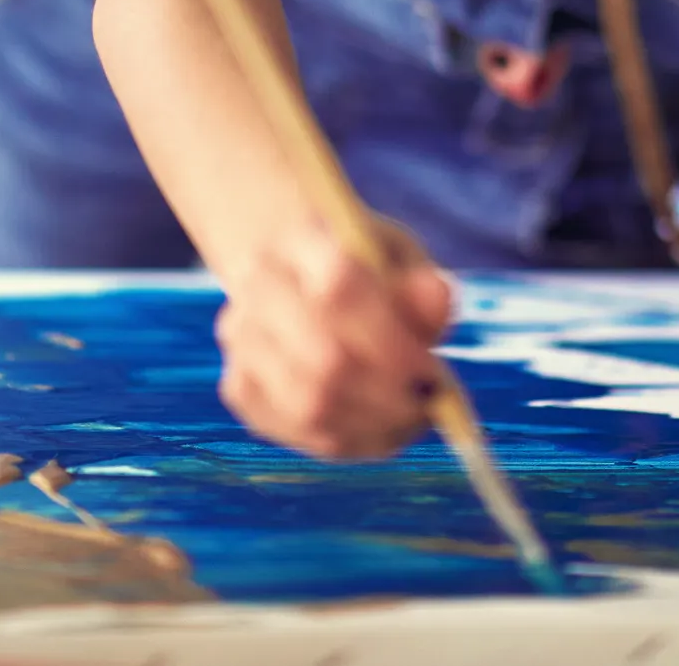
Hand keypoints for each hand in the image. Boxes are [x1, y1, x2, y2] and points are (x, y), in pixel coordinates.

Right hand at [214, 217, 455, 460]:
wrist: (302, 287)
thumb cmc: (367, 276)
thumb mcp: (400, 263)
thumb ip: (421, 284)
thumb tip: (438, 295)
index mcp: (298, 239)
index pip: (340, 285)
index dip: (390, 337)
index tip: (431, 364)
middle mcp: (257, 286)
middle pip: (323, 355)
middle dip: (387, 390)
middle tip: (427, 402)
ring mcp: (241, 340)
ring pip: (309, 402)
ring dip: (372, 420)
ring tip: (411, 417)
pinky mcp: (240, 388)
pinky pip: (296, 431)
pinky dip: (348, 439)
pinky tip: (380, 429)